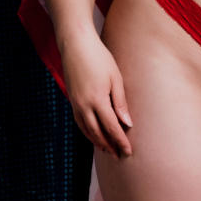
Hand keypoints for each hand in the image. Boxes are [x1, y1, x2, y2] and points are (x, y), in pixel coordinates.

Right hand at [60, 33, 133, 157]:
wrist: (76, 44)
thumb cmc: (99, 58)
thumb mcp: (115, 78)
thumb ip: (120, 102)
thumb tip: (127, 123)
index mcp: (97, 100)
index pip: (111, 127)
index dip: (120, 141)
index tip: (128, 151)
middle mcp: (84, 105)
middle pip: (97, 133)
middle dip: (109, 146)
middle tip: (119, 156)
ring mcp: (75, 103)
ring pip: (86, 130)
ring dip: (97, 141)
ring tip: (107, 149)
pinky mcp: (71, 99)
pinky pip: (79, 122)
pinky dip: (87, 132)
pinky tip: (94, 134)